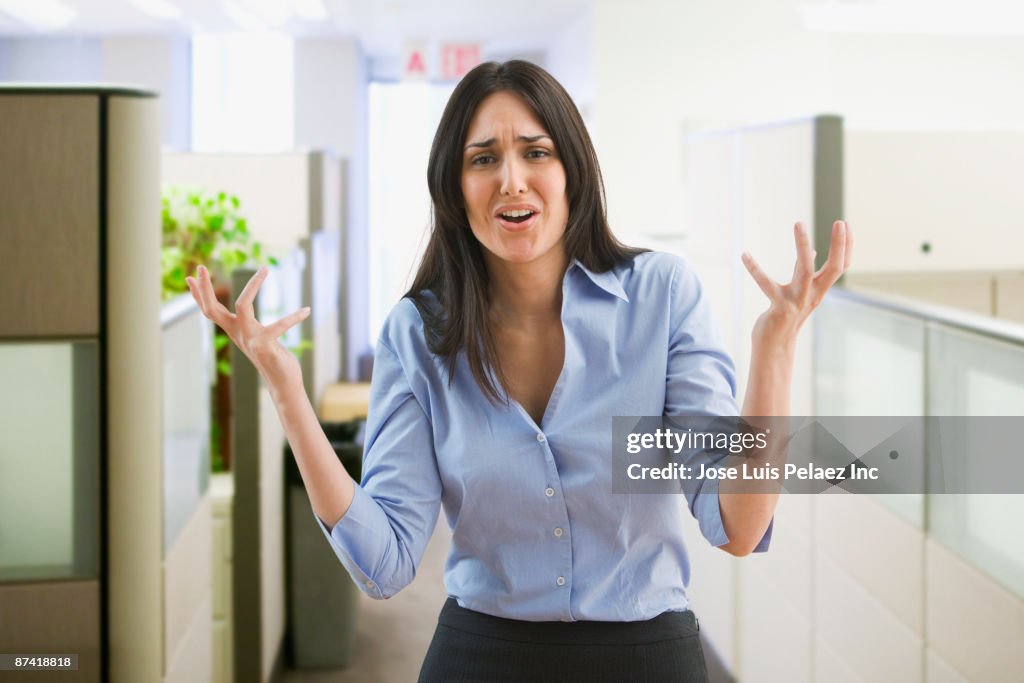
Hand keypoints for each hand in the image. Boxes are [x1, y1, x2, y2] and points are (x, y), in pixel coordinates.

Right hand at [186, 265, 309, 390]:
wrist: (282, 384)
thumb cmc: (271, 357)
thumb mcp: (254, 337)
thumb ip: (246, 324)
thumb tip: (239, 310)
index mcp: (235, 331)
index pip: (210, 311)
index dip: (198, 295)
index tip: (189, 276)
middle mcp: (239, 334)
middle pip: (212, 309)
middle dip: (204, 288)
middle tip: (199, 266)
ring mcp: (251, 339)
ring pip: (242, 306)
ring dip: (252, 286)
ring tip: (264, 269)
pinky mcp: (266, 346)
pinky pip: (279, 326)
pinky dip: (294, 317)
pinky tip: (307, 310)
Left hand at [742, 220, 852, 341]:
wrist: (774, 347)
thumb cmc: (786, 317)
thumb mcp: (800, 294)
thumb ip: (808, 274)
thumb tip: (812, 252)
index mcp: (818, 290)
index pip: (841, 266)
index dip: (846, 246)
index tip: (846, 223)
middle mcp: (812, 295)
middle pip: (834, 268)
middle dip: (839, 245)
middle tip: (840, 221)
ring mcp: (797, 301)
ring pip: (805, 269)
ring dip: (803, 245)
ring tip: (799, 223)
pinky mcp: (779, 307)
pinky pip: (766, 284)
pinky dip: (755, 269)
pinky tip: (744, 255)